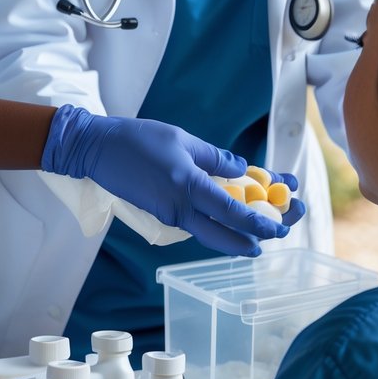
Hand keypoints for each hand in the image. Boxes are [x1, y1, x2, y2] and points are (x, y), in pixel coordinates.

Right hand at [41, 107, 302, 253]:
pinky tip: (228, 214)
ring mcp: (168, 214)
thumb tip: (241, 170)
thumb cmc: (138, 138)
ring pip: (210, 235)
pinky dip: (216, 224)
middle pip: (224, 238)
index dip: (261, 223)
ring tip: (259, 227)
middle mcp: (180, 208)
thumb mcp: (182, 139)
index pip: (233, 214)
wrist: (97, 150)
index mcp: (189, 187)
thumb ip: (214, 158)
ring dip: (236, 235)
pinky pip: (195, 224)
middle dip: (254, 239)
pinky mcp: (160, 214)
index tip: (280, 226)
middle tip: (277, 233)